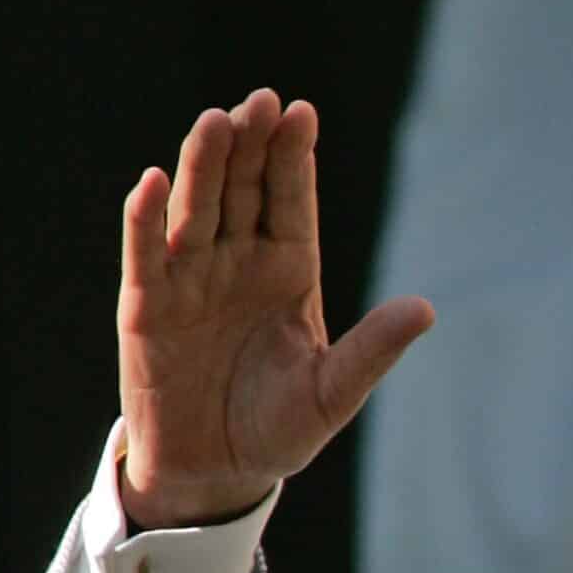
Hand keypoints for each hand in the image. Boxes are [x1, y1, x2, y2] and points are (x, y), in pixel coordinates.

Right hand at [117, 89, 433, 526]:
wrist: (219, 471)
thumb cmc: (279, 428)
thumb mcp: (333, 392)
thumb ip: (373, 350)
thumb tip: (425, 309)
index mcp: (288, 272)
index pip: (291, 203)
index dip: (293, 159)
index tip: (301, 112)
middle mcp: (238, 263)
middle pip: (242, 191)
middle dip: (250, 146)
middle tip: (260, 101)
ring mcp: (190, 280)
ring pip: (196, 210)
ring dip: (203, 165)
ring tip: (216, 121)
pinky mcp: (147, 307)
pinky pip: (146, 255)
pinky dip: (146, 220)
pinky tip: (154, 181)